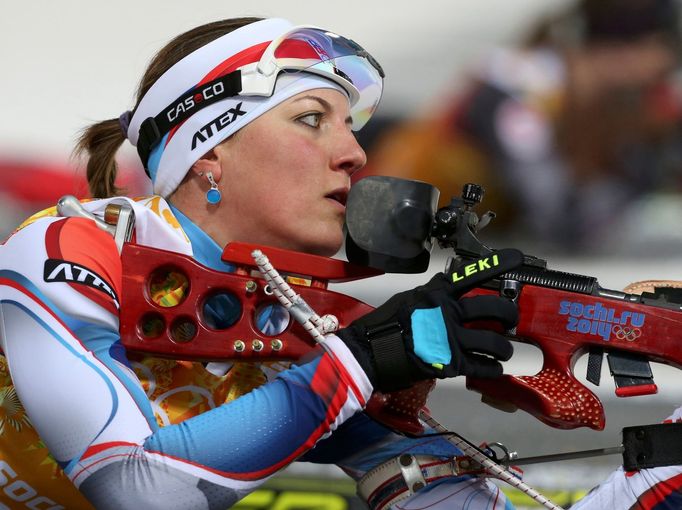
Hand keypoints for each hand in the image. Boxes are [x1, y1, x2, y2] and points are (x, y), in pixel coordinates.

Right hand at [337, 249, 522, 391]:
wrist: (371, 353)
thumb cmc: (385, 325)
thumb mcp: (407, 298)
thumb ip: (431, 292)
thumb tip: (446, 282)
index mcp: (437, 294)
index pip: (472, 274)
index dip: (497, 264)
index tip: (516, 258)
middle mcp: (448, 313)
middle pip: (493, 309)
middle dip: (509, 314)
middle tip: (511, 319)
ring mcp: (451, 339)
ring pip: (494, 342)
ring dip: (504, 347)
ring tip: (504, 351)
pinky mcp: (451, 364)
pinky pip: (483, 366)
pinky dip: (493, 369)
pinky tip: (495, 369)